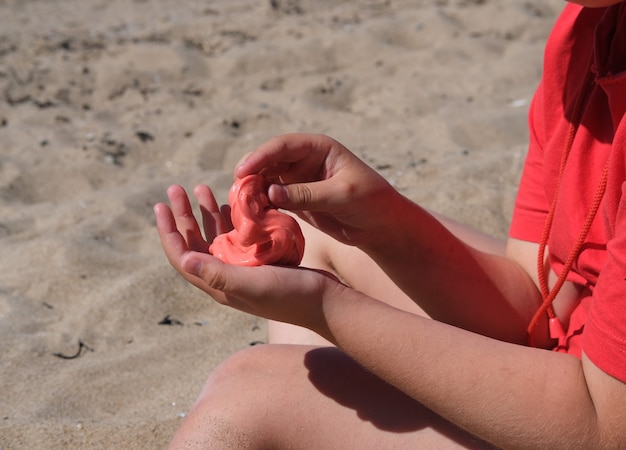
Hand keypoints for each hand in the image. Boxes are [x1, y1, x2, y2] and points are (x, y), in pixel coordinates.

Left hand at [154, 184, 340, 332]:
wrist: (325, 303)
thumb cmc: (291, 296)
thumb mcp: (254, 284)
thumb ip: (220, 274)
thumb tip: (183, 258)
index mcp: (219, 284)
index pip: (182, 256)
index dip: (168, 232)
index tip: (160, 205)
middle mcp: (225, 277)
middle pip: (194, 243)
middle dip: (183, 216)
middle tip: (176, 188)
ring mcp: (242, 269)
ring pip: (214, 237)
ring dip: (204, 214)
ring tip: (201, 188)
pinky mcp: (259, 263)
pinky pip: (236, 237)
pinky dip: (229, 219)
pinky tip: (229, 205)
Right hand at [235, 133, 400, 246]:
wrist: (381, 224)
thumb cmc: (371, 202)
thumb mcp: (342, 195)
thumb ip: (308, 194)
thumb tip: (271, 193)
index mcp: (318, 148)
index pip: (283, 146)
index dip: (260, 156)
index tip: (242, 171)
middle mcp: (303, 160)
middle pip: (268, 162)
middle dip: (250, 175)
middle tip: (235, 192)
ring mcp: (297, 180)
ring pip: (265, 181)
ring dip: (252, 192)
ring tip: (240, 207)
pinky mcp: (295, 200)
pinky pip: (271, 199)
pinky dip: (260, 206)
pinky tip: (252, 217)